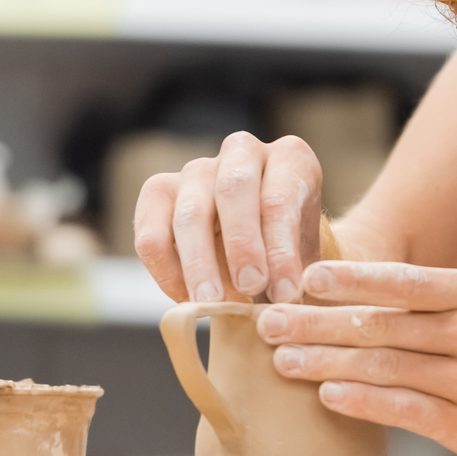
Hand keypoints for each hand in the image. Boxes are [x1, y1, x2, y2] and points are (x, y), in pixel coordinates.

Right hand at [134, 132, 323, 304]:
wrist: (257, 245)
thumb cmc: (287, 249)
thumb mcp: (305, 255)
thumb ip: (295, 273)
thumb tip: (285, 301)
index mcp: (290, 158)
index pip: (282, 198)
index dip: (281, 249)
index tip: (285, 293)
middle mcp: (242, 152)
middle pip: (234, 189)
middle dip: (242, 244)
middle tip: (250, 288)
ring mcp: (196, 169)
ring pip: (190, 213)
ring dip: (199, 263)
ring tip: (211, 303)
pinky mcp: (158, 192)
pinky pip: (152, 234)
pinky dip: (166, 271)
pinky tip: (186, 298)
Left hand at [254, 260, 456, 455]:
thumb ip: (440, 310)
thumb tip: (362, 306)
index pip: (405, 282)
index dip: (351, 279)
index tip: (305, 278)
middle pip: (382, 324)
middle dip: (317, 323)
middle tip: (270, 322)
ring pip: (384, 366)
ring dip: (324, 363)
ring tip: (283, 361)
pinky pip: (402, 409)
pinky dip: (360, 401)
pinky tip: (328, 396)